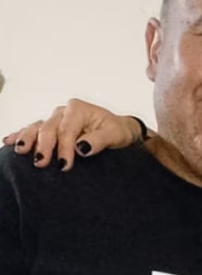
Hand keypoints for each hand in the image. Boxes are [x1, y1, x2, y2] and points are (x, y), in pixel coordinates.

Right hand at [1, 99, 144, 170]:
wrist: (118, 131)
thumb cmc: (116, 132)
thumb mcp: (115, 135)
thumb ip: (99, 140)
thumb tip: (81, 147)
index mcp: (78, 109)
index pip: (66, 130)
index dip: (64, 148)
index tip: (64, 165)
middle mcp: (64, 112)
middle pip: (48, 128)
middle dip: (44, 146)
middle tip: (41, 163)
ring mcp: (55, 119)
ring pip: (37, 128)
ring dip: (27, 139)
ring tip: (19, 151)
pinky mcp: (50, 127)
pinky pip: (33, 130)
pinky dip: (21, 135)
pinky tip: (8, 141)